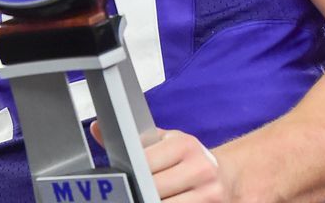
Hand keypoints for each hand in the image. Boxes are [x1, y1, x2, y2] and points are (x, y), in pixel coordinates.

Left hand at [91, 122, 227, 201]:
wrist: (228, 174)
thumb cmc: (188, 157)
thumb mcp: (163, 142)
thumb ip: (133, 139)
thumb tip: (97, 128)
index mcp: (184, 145)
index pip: (145, 162)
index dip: (130, 172)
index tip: (120, 179)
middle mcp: (201, 168)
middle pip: (154, 188)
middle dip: (137, 192)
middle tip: (126, 193)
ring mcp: (210, 193)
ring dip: (148, 201)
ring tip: (137, 197)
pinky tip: (152, 201)